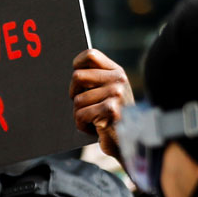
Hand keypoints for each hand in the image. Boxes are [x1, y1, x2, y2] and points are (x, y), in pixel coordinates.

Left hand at [71, 49, 133, 164]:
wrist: (126, 141)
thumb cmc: (111, 117)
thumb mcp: (106, 93)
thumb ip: (94, 80)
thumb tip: (70, 72)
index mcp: (116, 71)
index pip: (90, 55)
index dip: (76, 65)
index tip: (76, 80)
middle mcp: (118, 79)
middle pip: (77, 77)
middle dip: (73, 94)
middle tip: (83, 105)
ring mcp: (116, 93)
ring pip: (77, 100)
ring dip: (79, 114)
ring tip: (93, 119)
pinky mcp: (111, 109)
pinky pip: (80, 114)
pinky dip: (81, 125)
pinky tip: (94, 127)